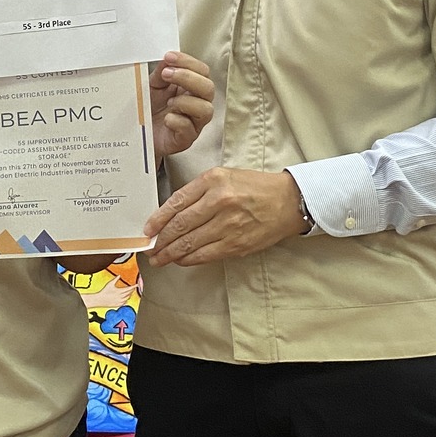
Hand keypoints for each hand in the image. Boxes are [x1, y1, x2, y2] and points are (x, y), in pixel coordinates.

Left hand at [145, 168, 304, 267]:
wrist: (288, 201)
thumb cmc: (255, 187)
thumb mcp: (225, 176)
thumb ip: (199, 191)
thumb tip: (171, 213)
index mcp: (214, 180)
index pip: (177, 202)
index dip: (158, 219)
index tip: (147, 229)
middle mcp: (220, 201)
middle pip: (180, 225)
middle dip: (161, 240)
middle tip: (149, 249)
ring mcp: (229, 225)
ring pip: (190, 243)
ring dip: (170, 253)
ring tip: (159, 259)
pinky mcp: (237, 244)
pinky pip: (205, 255)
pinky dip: (189, 259)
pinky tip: (180, 260)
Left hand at [150, 51, 213, 159]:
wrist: (137, 133)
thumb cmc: (149, 109)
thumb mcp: (153, 86)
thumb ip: (161, 72)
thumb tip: (167, 59)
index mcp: (192, 88)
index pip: (202, 71)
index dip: (188, 62)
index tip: (169, 57)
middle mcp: (197, 104)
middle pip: (209, 88)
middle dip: (188, 78)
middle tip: (167, 74)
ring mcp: (193, 123)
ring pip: (206, 110)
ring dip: (186, 102)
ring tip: (169, 101)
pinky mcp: (185, 139)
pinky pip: (189, 129)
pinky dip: (178, 121)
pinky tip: (166, 119)